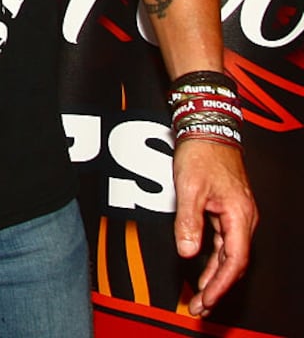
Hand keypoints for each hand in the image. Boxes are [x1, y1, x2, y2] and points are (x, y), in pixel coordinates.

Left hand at [173, 138, 257, 316]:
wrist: (208, 127)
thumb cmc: (201, 153)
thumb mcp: (189, 188)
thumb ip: (189, 222)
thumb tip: (188, 252)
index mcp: (239, 215)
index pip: (234, 261)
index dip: (220, 285)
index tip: (206, 301)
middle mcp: (244, 217)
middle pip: (235, 262)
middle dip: (218, 288)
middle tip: (200, 307)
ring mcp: (238, 213)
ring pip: (230, 253)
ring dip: (216, 275)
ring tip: (201, 296)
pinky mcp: (229, 208)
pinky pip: (225, 241)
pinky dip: (215, 258)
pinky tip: (204, 268)